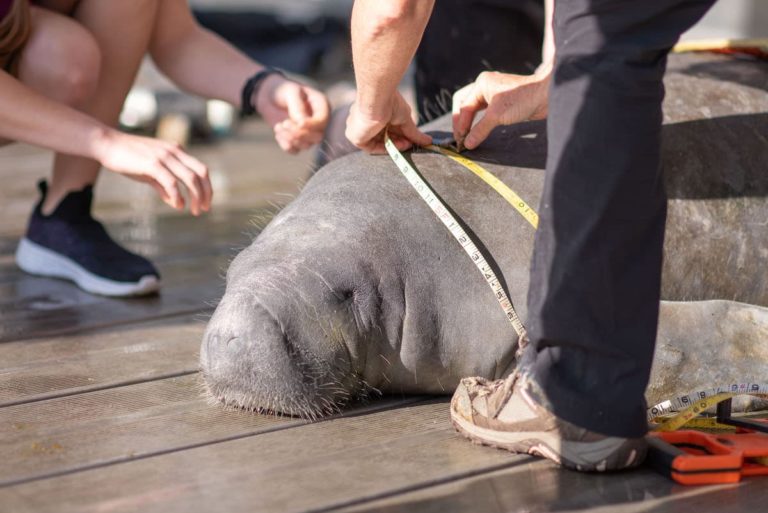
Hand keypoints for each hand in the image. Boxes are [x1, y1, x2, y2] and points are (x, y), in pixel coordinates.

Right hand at [92, 129, 211, 215]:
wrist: (107, 144)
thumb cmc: (128, 158)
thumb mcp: (150, 172)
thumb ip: (164, 186)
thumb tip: (177, 203)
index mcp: (177, 150)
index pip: (201, 169)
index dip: (207, 187)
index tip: (206, 202)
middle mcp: (174, 151)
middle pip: (201, 173)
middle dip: (206, 193)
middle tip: (204, 209)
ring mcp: (164, 156)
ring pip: (190, 178)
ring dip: (195, 197)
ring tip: (194, 210)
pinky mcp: (152, 163)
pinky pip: (171, 182)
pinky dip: (177, 195)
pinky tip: (178, 205)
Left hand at [255, 74, 329, 153]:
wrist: (269, 96)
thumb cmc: (283, 90)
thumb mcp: (291, 92)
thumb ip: (297, 107)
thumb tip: (302, 124)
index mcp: (321, 106)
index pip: (323, 121)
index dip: (312, 125)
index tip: (298, 122)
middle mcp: (318, 121)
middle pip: (317, 137)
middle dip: (299, 134)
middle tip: (284, 123)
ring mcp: (309, 132)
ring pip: (306, 145)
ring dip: (290, 138)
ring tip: (279, 126)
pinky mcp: (297, 140)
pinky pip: (295, 150)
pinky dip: (285, 144)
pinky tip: (278, 130)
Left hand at [345, 91, 431, 153]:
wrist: (377, 99)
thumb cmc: (390, 102)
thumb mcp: (405, 118)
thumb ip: (414, 132)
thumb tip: (429, 142)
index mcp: (374, 113)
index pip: (386, 128)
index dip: (399, 136)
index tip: (411, 140)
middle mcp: (364, 121)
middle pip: (382, 137)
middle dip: (397, 142)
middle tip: (411, 144)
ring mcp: (358, 129)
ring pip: (377, 142)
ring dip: (392, 146)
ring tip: (406, 145)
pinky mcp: (354, 136)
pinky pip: (370, 147)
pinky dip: (383, 149)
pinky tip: (395, 147)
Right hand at [452, 68, 550, 150]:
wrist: (545, 95)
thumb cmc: (522, 99)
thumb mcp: (497, 116)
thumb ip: (480, 130)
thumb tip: (467, 143)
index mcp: (481, 84)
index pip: (464, 107)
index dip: (461, 125)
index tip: (460, 141)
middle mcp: (485, 86)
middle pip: (463, 103)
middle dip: (460, 121)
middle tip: (460, 137)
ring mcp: (493, 92)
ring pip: (473, 107)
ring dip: (469, 121)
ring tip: (467, 135)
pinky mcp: (501, 101)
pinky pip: (484, 111)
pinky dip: (479, 120)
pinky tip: (478, 129)